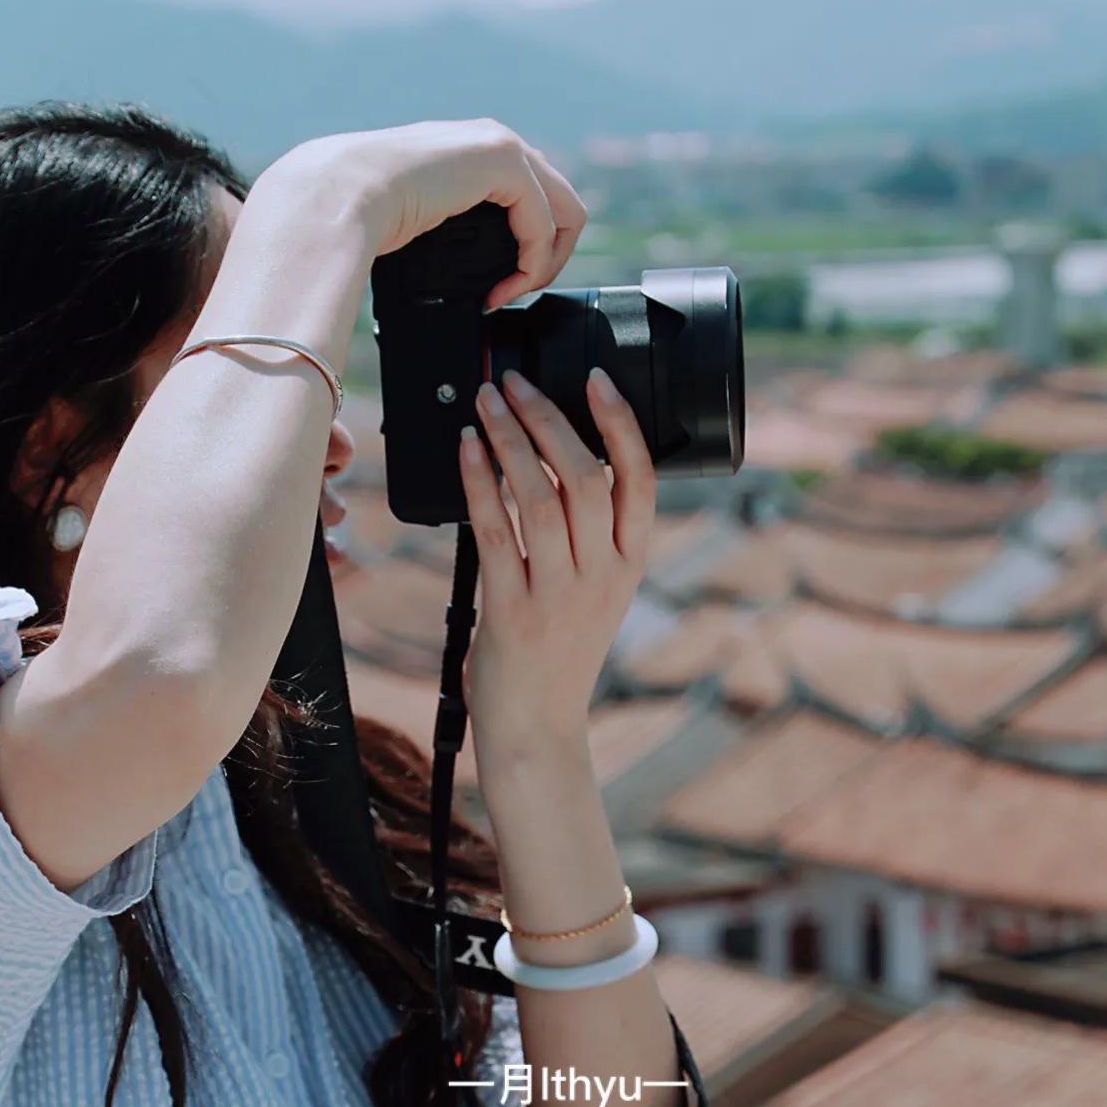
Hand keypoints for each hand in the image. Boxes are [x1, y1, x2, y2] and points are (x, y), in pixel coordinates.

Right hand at [257, 120, 585, 308]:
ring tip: (508, 294)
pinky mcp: (504, 163)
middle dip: (547, 258)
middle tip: (511, 294)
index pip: (534, 200)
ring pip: (565, 215)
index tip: (498, 288)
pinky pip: (544, 225)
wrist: (338, 193)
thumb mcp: (417, 217)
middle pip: (561, 206)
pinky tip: (504, 287)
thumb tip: (453, 263)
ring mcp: (504, 147)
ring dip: (544, 264)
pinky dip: (534, 264)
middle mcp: (497, 140)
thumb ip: (447, 226)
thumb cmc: (359, 212)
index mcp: (475, 151)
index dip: (529, 250)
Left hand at [459, 367, 655, 760]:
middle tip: (513, 380)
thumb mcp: (592, 588)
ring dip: (509, 439)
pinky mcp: (512, 612)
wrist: (536, 729)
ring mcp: (559, 596)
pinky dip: (480, 483)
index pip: (640, 481)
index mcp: (629, 563)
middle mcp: (602, 576)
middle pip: (585, 477)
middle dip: (547, 417)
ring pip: (539, 497)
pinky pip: (495, 533)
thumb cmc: (556, 648)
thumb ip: (584, 532)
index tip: (596, 377)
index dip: (621, 424)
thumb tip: (549, 452)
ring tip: (484, 401)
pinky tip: (466, 451)